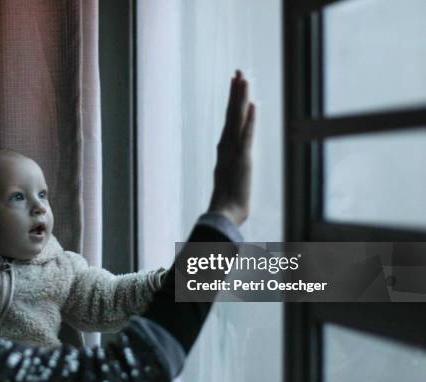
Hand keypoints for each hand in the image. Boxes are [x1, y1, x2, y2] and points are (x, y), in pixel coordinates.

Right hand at [208, 70, 255, 225]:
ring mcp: (233, 151)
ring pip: (237, 119)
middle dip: (236, 92)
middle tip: (238, 71)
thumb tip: (231, 166)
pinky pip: (246, 135)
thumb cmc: (228, 201)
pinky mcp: (242, 159)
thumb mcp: (230, 180)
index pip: (230, 120)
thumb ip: (230, 169)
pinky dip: (249, 119)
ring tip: (244, 78)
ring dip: (241, 98)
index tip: (236, 84)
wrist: (225, 213)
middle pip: (232, 114)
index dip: (233, 101)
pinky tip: (253, 104)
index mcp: (225, 149)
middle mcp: (227, 146)